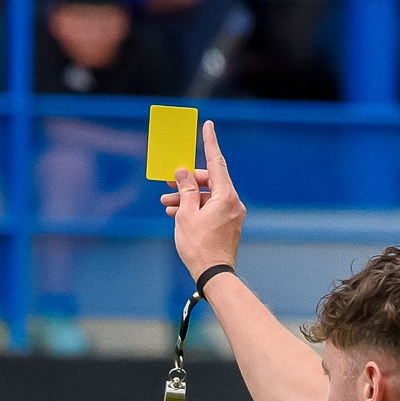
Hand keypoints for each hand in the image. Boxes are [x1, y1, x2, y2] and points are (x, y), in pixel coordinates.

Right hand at [160, 121, 243, 279]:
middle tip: (169, 181)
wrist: (213, 275)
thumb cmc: (199, 246)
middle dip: (188, 180)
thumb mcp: (186, 213)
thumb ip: (185, 189)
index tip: (208, 126)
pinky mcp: (229, 224)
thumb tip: (183, 172)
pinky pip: (211, 208)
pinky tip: (176, 212)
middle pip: (210, 181)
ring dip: (188, 197)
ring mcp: (233, 214)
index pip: (216, 162)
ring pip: (208, 196)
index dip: (210, 143)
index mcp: (226, 195)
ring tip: (166, 202)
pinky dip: (196, 208)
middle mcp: (233, 202)